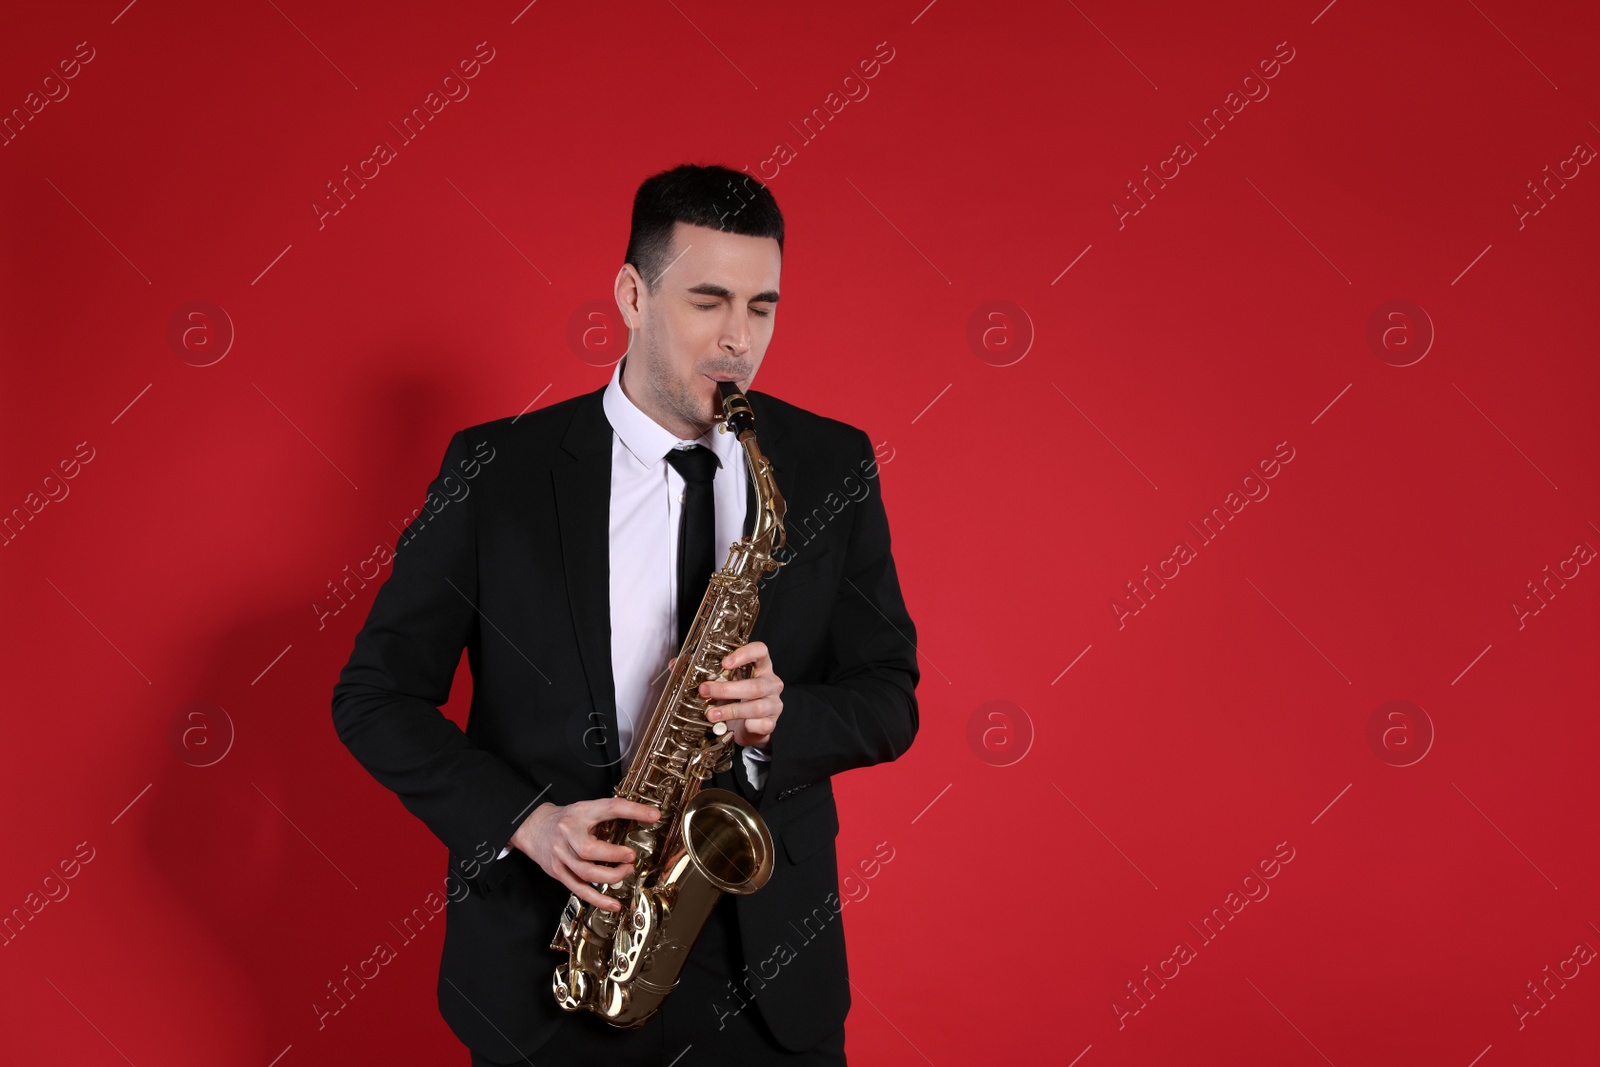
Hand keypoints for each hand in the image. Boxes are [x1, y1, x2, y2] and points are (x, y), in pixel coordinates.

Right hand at [510, 798, 660, 912]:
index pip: (610, 808)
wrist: (533, 827)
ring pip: (585, 872)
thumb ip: (609, 815)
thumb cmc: (566, 819)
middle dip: (614, 855)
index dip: (633, 811)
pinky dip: (598, 899)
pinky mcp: (558, 872)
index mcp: (581, 812)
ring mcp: (561, 855)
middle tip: (631, 857)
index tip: (654, 816)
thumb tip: (644, 818)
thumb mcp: (586, 809)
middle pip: (589, 850)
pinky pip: (579, 889)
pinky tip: (613, 904)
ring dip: (610, 876)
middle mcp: (568, 834)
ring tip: (626, 872)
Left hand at [698, 640, 783, 750]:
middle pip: (754, 684)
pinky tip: (734, 727)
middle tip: (704, 690)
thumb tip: (674, 664)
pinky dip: (746, 725)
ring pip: (756, 706)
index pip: (760, 651)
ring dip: (730, 710)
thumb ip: (703, 672)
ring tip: (711, 714)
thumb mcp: (724, 682)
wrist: (752, 727)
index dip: (744, 654)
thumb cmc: (738, 699)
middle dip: (726, 689)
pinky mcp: (771, 723)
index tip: (724, 663)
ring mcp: (773, 704)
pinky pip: (761, 724)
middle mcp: (770, 683)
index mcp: (760, 667)